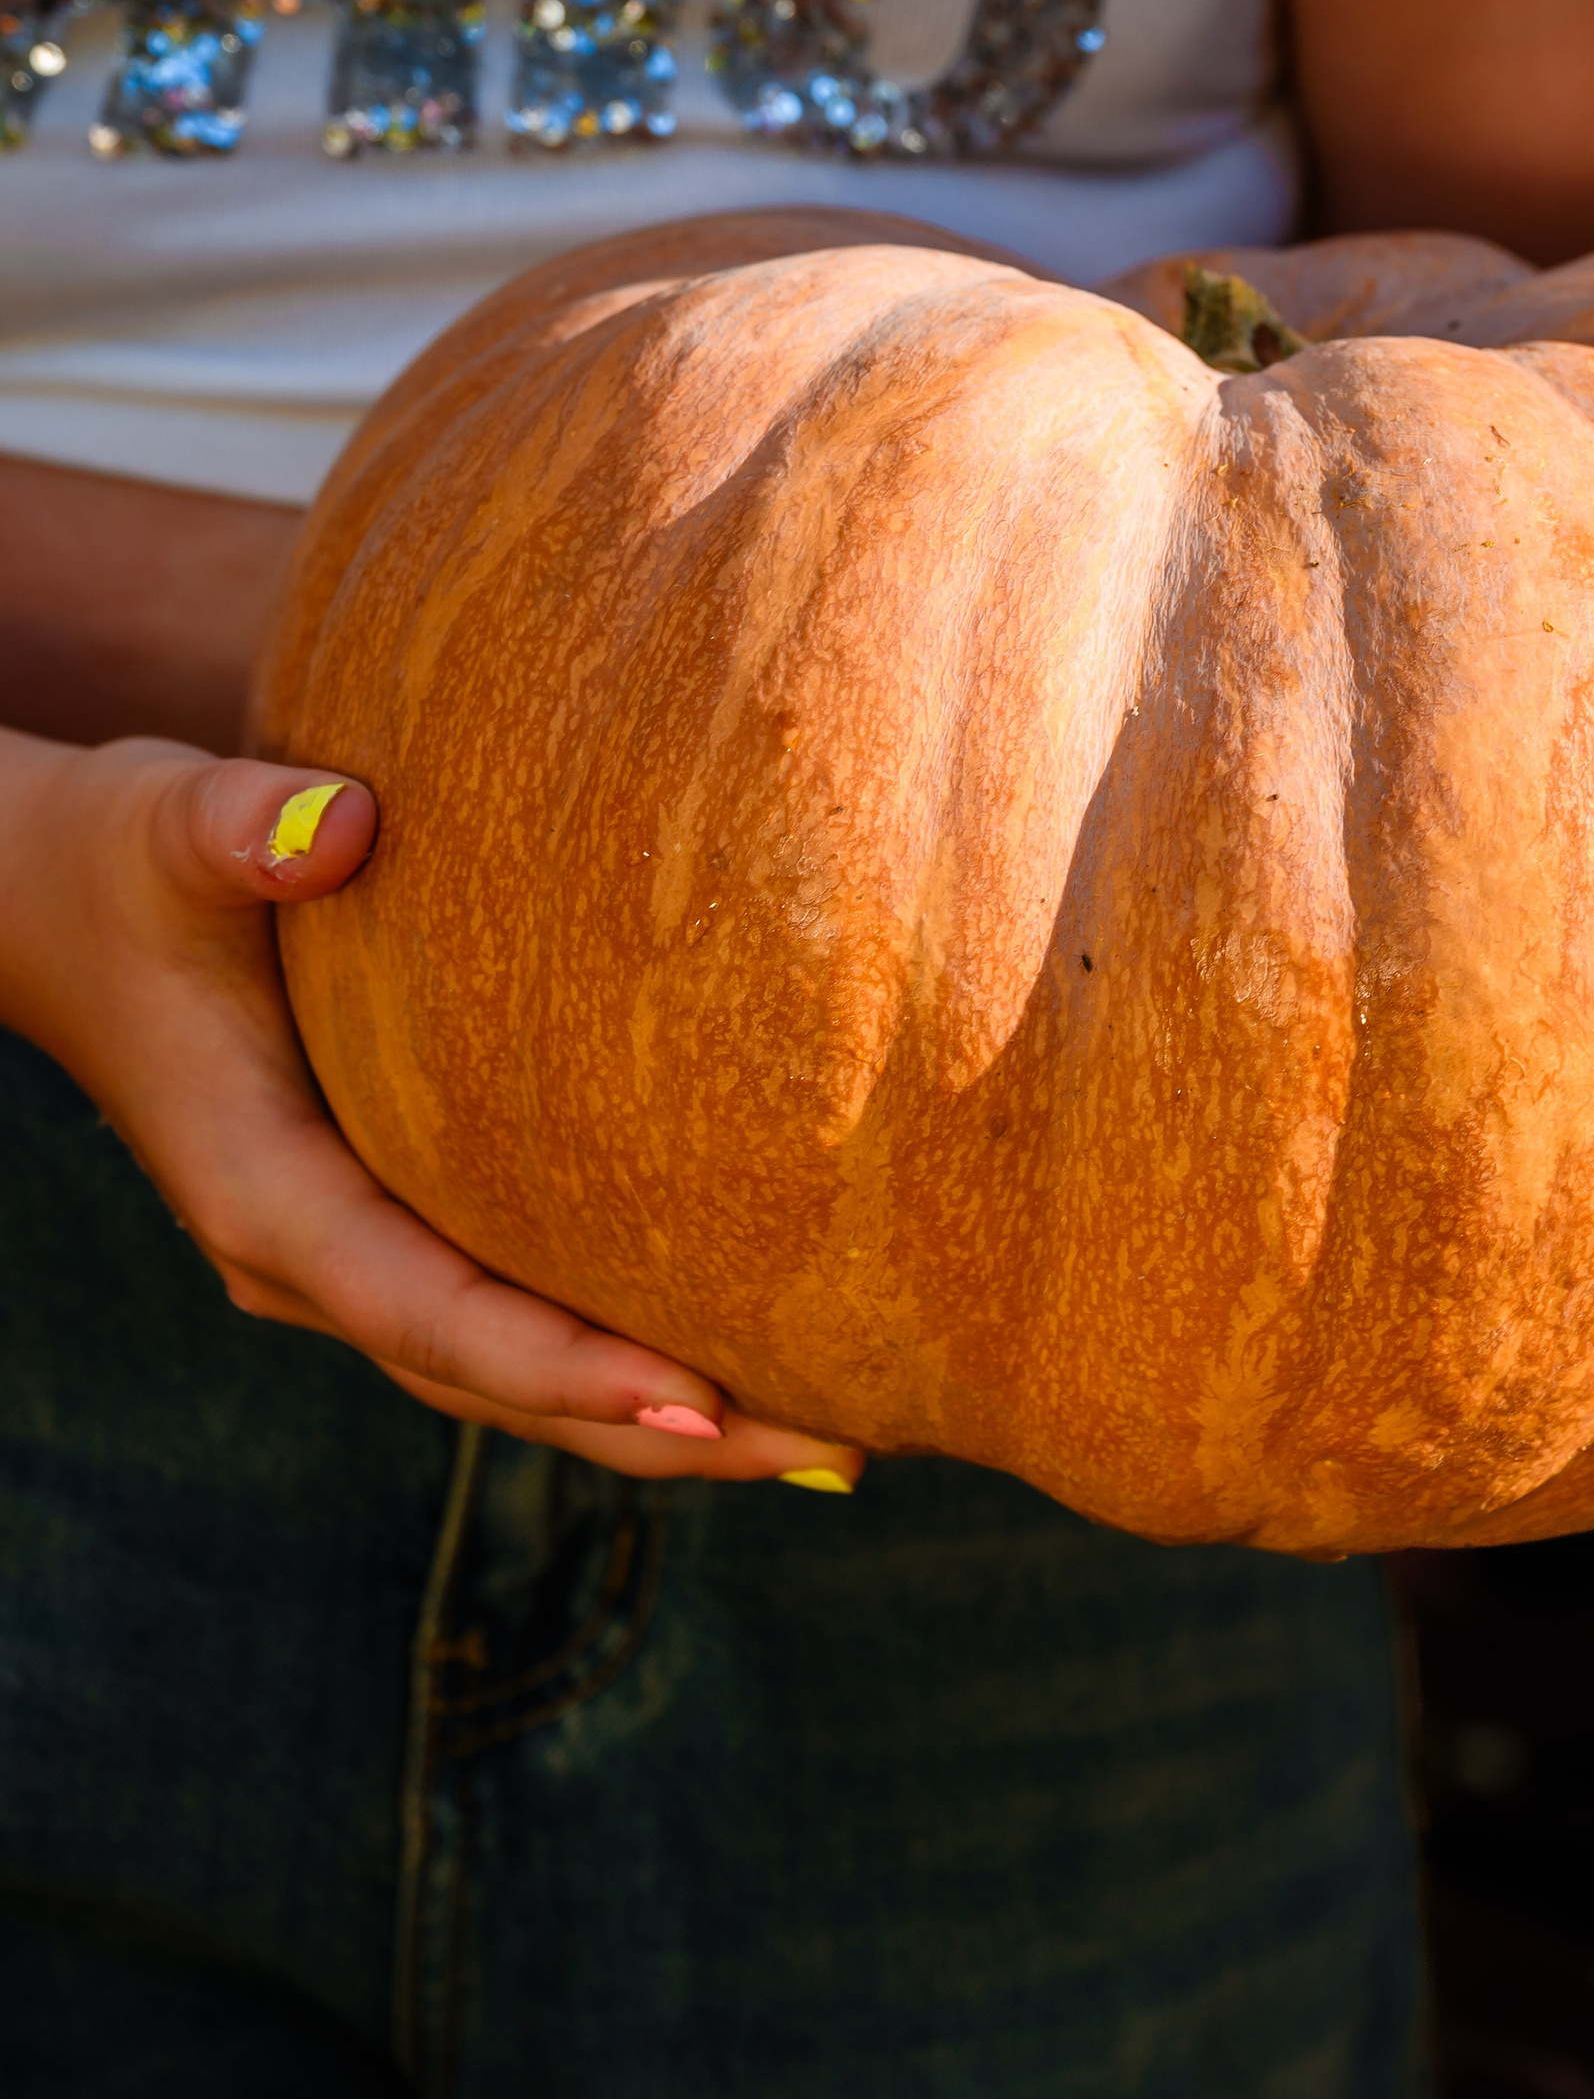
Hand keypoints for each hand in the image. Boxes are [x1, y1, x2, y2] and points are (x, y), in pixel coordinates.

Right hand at [0, 731, 861, 1489]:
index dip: (566, 1367)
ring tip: (834, 1432)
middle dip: (665, 1430)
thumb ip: (244, 826)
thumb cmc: (129, 866)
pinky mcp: (395, 1231)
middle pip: (505, 1388)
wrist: (59, 906)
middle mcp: (314, 1260)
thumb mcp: (168, 829)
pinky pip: (521, 1323)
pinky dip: (627, 1355)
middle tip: (840, 1447)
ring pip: (521, 1379)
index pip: (432, 1315)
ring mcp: (356, 1260)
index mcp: (268, 1196)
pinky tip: (751, 1357)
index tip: (704, 1400)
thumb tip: (339, 821)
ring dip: (666, 1416)